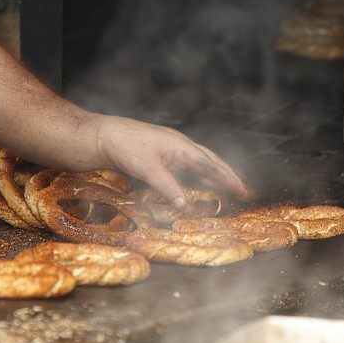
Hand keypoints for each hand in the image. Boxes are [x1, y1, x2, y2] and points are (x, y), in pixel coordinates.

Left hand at [94, 115, 249, 207]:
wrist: (100, 136)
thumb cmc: (124, 146)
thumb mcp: (148, 169)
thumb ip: (168, 187)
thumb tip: (186, 206)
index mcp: (181, 146)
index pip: (211, 164)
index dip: (228, 178)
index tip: (243, 190)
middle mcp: (179, 146)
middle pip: (211, 160)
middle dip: (228, 176)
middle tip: (243, 190)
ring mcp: (170, 149)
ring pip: (199, 163)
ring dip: (214, 176)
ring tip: (227, 189)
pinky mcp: (159, 155)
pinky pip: (186, 167)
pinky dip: (197, 177)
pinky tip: (197, 185)